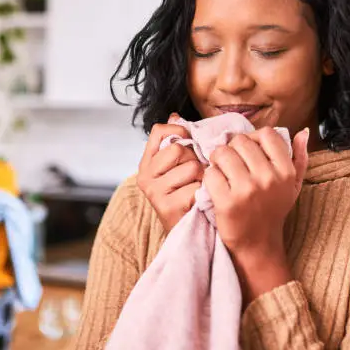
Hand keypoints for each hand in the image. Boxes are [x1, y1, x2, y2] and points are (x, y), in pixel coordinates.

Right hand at [137, 114, 203, 231]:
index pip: (159, 131)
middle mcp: (146, 176)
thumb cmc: (186, 197)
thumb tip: (175, 115)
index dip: (180, 131)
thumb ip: (177, 143)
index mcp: (147, 163)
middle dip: (195, 160)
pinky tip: (199, 202)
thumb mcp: (179, 168)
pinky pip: (196, 187)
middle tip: (195, 176)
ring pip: (191, 167)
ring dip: (202, 178)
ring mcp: (155, 192)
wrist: (187, 235)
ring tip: (198, 190)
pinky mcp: (168, 206)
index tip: (190, 142)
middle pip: (178, 148)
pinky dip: (204, 194)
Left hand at [204, 127, 309, 302]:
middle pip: (240, 141)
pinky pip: (210, 173)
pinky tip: (217, 186)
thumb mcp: (293, 186)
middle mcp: (268, 178)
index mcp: (285, 171)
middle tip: (230, 162)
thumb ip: (300, 158)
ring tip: (222, 171)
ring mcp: (247, 190)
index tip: (248, 152)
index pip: (266, 134)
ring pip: (222, 153)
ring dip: (217, 160)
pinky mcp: (227, 202)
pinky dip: (210, 177)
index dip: (253, 139)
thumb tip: (303, 132)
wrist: (258, 245)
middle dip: (232, 149)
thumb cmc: (273, 210)